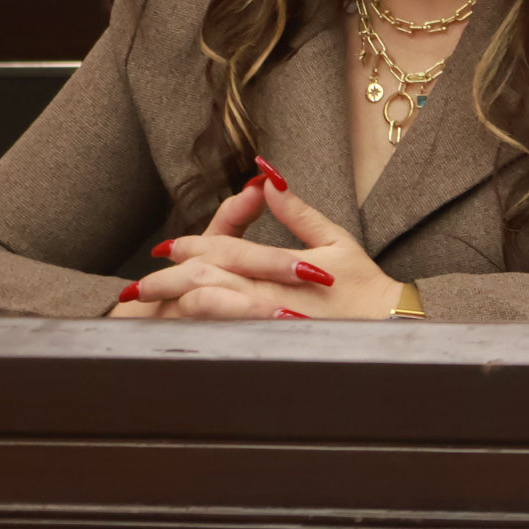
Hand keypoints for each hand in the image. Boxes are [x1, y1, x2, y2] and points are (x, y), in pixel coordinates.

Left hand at [120, 157, 404, 319]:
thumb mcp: (335, 240)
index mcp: (285, 269)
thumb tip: (267, 180)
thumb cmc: (363, 286)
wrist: (389, 330)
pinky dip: (198, 334)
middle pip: (207, 285)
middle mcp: (271, 299)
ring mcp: (268, 328)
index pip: (227, 253)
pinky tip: (178, 335)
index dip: (193, 248)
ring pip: (209, 316)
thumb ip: (296, 212)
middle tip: (139, 288)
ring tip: (149, 312)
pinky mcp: (269, 348)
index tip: (167, 249)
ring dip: (175, 311)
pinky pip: (224, 340)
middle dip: (169, 284)